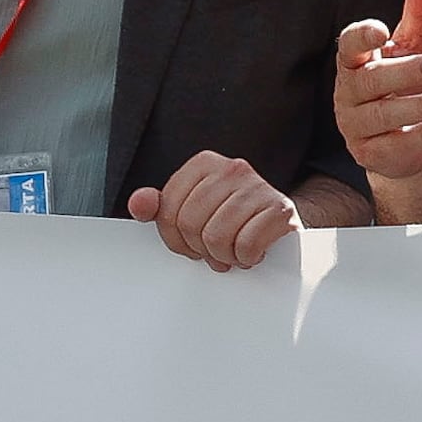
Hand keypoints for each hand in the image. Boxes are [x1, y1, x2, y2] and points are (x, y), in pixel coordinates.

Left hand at [129, 149, 298, 270]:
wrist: (282, 223)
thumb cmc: (235, 218)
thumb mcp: (193, 209)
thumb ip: (161, 208)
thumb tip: (139, 204)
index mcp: (204, 163)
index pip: (167, 211)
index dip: (175, 239)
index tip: (191, 243)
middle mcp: (232, 168)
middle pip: (190, 225)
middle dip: (201, 248)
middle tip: (216, 250)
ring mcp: (258, 186)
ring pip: (217, 237)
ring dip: (225, 256)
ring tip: (234, 251)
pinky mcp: (280, 208)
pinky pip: (247, 245)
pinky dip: (247, 258)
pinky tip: (253, 251)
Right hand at [333, 0, 421, 193]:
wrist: (404, 140)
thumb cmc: (406, 83)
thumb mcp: (417, 45)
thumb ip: (420, 10)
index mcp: (356, 61)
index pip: (348, 46)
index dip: (361, 37)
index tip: (381, 30)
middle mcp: (349, 93)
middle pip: (371, 81)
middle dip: (406, 72)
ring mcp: (355, 125)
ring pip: (382, 116)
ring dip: (421, 106)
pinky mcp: (370, 154)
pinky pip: (395, 144)